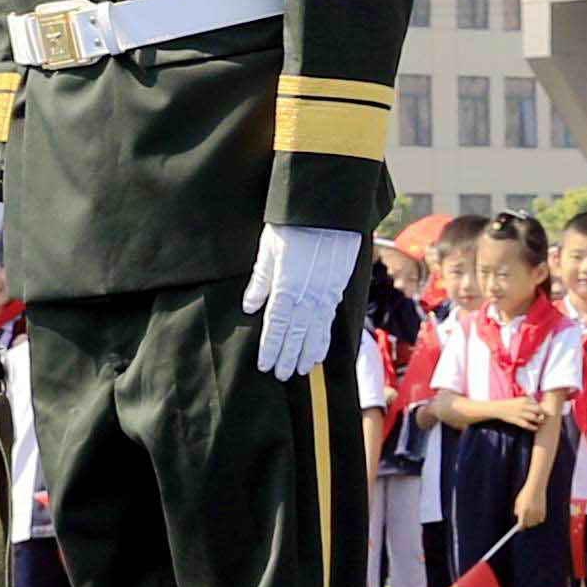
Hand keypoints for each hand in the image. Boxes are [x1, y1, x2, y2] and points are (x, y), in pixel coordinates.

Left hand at [243, 224, 363, 380]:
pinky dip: (324, 338)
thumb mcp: (268, 250)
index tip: (265, 365)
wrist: (327, 211)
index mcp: (286, 286)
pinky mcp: (337, 287)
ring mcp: (324, 292)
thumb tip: (250, 306)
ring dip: (307, 352)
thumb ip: (260, 280)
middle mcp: (307, 294)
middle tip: (282, 375)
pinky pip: (329, 319)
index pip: (277, 325)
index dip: (271, 347)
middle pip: (296, 333)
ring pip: (315, 330)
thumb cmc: (293, 226)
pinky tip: (320, 350)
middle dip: (288, 356)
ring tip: (301, 370)